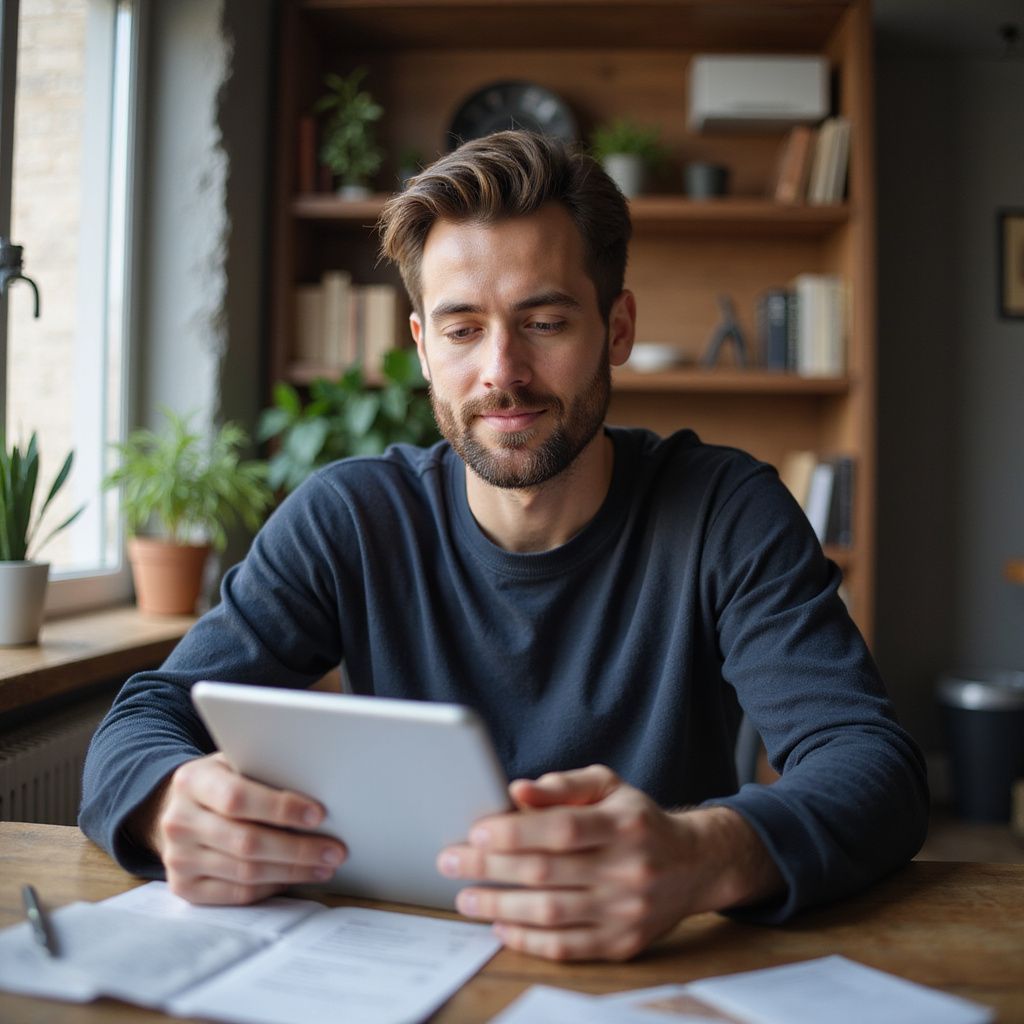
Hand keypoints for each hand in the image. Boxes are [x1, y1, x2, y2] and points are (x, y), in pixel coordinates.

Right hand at [130, 753, 347, 904]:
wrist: (177, 807)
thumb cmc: (222, 781)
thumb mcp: (235, 763)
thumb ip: (265, 771)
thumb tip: (320, 787)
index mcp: (192, 781)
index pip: (238, 798)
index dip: (281, 808)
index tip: (319, 814)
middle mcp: (178, 822)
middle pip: (246, 842)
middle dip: (298, 849)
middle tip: (335, 850)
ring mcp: (178, 858)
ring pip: (246, 873)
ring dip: (293, 871)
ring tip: (325, 865)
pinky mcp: (184, 887)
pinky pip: (237, 895)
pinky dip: (272, 888)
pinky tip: (295, 878)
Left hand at [437, 764, 781, 961]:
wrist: (694, 864)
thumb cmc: (638, 819)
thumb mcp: (608, 786)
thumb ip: (562, 786)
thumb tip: (518, 791)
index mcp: (622, 824)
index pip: (560, 829)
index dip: (514, 831)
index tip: (475, 831)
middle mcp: (627, 869)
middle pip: (546, 872)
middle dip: (489, 868)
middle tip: (450, 862)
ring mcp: (626, 911)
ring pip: (551, 914)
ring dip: (499, 906)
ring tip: (466, 897)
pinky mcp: (623, 943)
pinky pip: (567, 948)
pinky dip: (528, 940)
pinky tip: (501, 926)